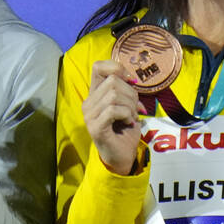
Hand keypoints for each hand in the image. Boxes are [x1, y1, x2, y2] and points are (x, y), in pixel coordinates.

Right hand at [81, 59, 146, 174]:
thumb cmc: (124, 130)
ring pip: (114, 95)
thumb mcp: (127, 105)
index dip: (116, 67)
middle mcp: (88, 103)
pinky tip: (129, 123)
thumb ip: (126, 90)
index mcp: (95, 94)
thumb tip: (133, 78)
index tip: (130, 80)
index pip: (98, 67)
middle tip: (135, 109)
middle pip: (112, 81)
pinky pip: (114, 110)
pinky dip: (127, 115)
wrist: (122, 156)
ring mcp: (90, 115)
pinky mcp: (95, 127)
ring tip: (132, 117)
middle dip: (131, 93)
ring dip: (130, 106)